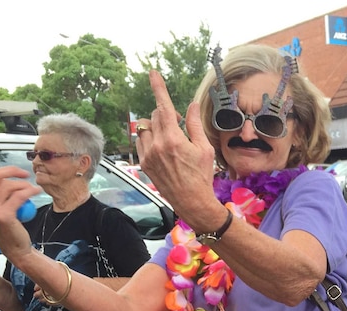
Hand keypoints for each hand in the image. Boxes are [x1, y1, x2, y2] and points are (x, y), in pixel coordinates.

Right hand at [0, 146, 38, 262]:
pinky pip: (19, 195)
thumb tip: (2, 176)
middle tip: (23, 174)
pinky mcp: (4, 215)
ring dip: (24, 185)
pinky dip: (30, 191)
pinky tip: (36, 191)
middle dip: (10, 170)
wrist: (15, 248)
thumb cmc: (7, 227)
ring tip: (31, 190)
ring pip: (9, 185)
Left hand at [135, 70, 221, 231]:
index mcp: (174, 139)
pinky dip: (149, 138)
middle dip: (166, 114)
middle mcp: (157, 145)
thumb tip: (191, 105)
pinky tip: (162, 148)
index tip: (152, 72)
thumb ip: (195, 124)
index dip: (158, 87)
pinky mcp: (144, 163)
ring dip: (156, 126)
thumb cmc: (202, 176)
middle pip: (155, 115)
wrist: (191, 201)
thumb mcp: (205, 148)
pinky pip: (141, 142)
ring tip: (170, 137)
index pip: (164, 106)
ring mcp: (148, 155)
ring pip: (145, 128)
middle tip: (179, 124)